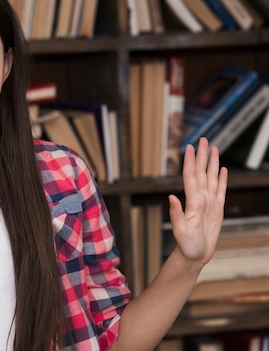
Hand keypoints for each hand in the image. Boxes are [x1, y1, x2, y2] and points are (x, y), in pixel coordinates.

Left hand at [169, 137, 227, 266]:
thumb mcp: (179, 231)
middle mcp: (200, 198)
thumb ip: (176, 214)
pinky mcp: (217, 210)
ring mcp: (209, 203)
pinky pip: (221, 191)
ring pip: (212, 177)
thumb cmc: (185, 245)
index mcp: (192, 201)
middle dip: (202, 155)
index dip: (191, 161)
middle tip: (203, 139)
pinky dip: (222, 179)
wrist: (194, 256)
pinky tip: (222, 169)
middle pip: (202, 172)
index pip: (191, 176)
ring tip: (213, 147)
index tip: (189, 146)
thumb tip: (171, 197)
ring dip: (212, 162)